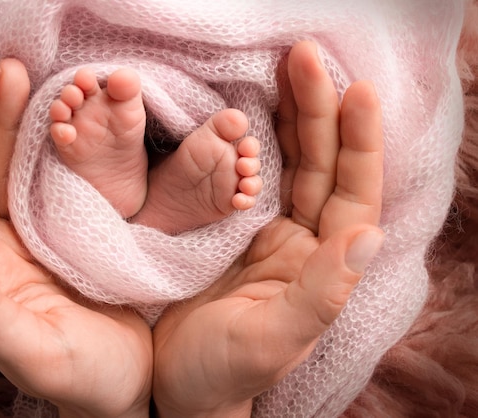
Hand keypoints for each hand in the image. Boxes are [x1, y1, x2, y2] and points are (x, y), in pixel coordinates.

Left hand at [0, 41, 151, 417]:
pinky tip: (52, 107)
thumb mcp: (35, 354)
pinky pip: (50, 173)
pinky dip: (46, 136)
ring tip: (13, 68)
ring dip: (8, 113)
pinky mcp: (69, 227)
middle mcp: (0, 244)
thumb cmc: (84, 379)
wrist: (127, 383)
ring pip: (10, 162)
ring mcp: (34, 232)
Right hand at [152, 41, 384, 416]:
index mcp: (320, 268)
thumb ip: (319, 294)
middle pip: (322, 167)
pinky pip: (251, 174)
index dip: (358, 144)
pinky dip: (255, 138)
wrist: (176, 383)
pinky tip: (251, 109)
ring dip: (293, 116)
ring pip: (290, 164)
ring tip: (288, 68)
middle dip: (319, 110)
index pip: (353, 196)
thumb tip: (368, 234)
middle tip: (306, 57)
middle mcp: (302, 243)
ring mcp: (266, 232)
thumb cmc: (222, 372)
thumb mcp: (270, 341)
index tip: (355, 92)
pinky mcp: (231, 228)